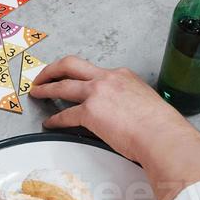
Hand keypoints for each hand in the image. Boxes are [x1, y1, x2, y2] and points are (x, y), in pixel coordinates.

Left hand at [29, 57, 199, 199]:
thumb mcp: (146, 103)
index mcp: (123, 76)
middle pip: (71, 65)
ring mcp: (97, 93)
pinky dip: (54, 119)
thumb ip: (130, 103)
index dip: (80, 76)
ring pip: (62, 85)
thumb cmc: (161, 126)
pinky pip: (65, 115)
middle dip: (53, 69)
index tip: (73, 80)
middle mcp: (108, 79)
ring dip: (46, 88)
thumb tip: (127, 115)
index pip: (95, 71)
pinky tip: (49, 123)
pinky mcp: (90, 112)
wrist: (162, 135)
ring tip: (37, 93)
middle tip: (42, 76)